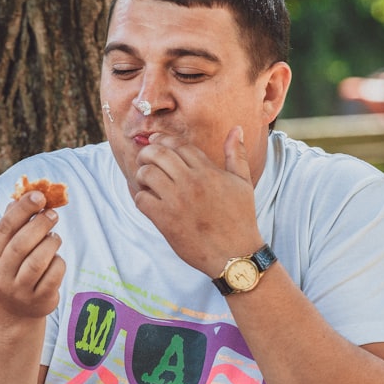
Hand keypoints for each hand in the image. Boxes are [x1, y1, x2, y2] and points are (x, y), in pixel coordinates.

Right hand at [0, 191, 65, 318]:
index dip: (22, 210)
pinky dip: (59, 261)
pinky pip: (54, 275)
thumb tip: (25, 194)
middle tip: (53, 214)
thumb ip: (13, 223)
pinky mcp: (39, 301)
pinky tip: (56, 258)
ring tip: (55, 237)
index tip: (39, 195)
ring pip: (38, 261)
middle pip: (21, 245)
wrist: (13, 311)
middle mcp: (0, 275)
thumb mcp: (5, 249)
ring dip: (51, 242)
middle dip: (40, 224)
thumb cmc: (12, 268)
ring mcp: (19, 291)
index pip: (4, 229)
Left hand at [132, 126, 262, 275]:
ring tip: (146, 182)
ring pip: (147, 173)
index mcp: (208, 171)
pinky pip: (141, 199)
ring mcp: (177, 200)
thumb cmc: (240, 218)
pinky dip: (140, 198)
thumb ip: (236, 154)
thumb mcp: (243, 182)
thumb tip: (237, 129)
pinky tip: (148, 202)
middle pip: (158, 153)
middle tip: (144, 160)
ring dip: (141, 175)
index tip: (155, 142)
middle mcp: (191, 182)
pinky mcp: (166, 220)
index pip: (178, 144)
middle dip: (146, 152)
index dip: (163, 140)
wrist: (236, 254)